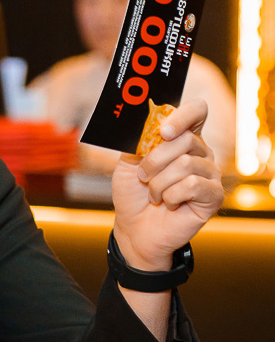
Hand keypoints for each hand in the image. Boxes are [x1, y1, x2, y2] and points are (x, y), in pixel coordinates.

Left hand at [111, 98, 223, 269]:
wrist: (134, 229)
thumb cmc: (133, 195)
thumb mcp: (128, 163)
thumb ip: (137, 141)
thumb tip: (142, 122)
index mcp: (183, 138)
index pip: (196, 111)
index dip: (182, 116)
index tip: (162, 131)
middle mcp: (201, 152)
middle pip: (186, 139)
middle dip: (155, 160)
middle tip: (144, 177)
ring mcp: (210, 174)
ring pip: (186, 163)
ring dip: (159, 182)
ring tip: (154, 195)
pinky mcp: (213, 195)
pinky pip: (193, 184)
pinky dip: (171, 196)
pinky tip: (169, 204)